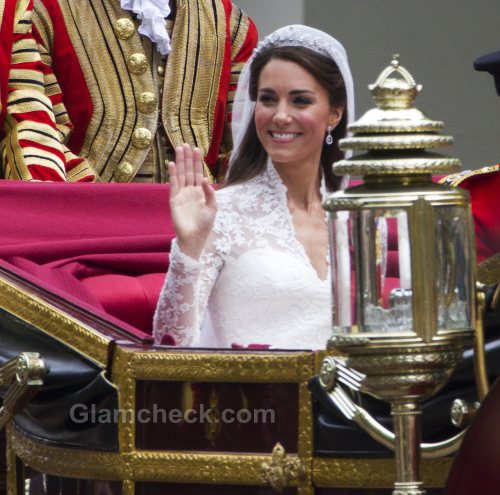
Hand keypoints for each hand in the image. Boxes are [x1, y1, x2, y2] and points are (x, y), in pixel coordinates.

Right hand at [168, 144, 216, 258]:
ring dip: (179, 162)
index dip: (197, 162)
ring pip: (180, 174)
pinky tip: (171, 164)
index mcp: (200, 192)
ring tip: (179, 149)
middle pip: (188, 171)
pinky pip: (173, 184)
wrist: (194, 237)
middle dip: (187, 158)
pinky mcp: (174, 200)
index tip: (197, 149)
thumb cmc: (205, 225)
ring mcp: (181, 194)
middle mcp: (190, 191)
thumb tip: (206, 179)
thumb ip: (210, 193)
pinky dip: (172, 174)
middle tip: (186, 144)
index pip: (198, 173)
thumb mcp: (213, 208)